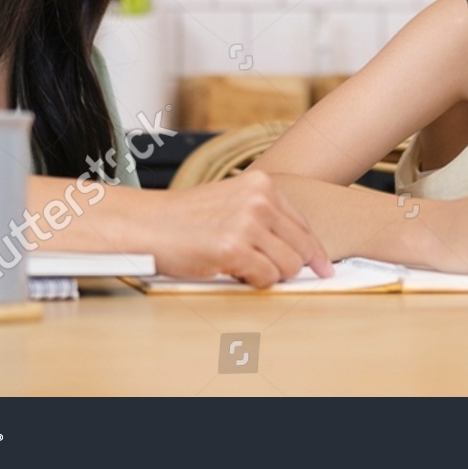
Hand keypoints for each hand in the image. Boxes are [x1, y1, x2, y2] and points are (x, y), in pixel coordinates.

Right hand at [146, 171, 333, 287]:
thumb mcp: (230, 204)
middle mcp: (259, 200)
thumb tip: (299, 252)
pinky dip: (255, 282)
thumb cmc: (183, 220)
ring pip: (288, 266)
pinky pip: (267, 277)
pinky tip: (234, 272)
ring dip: (269, 275)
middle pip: (302, 248)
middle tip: (265, 271)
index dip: (315, 252)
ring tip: (240, 266)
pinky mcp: (234, 248)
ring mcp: (247, 222)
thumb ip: (263, 219)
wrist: (144, 224)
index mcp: (261, 185)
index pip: (303, 225)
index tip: (323, 269)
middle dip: (290, 267)